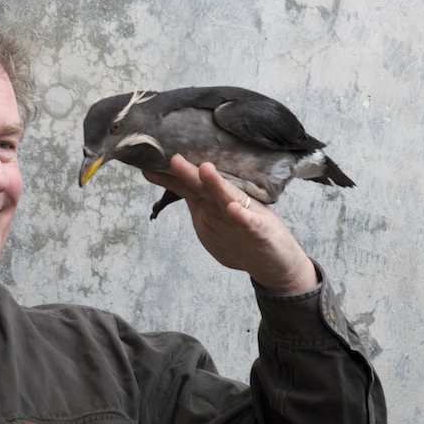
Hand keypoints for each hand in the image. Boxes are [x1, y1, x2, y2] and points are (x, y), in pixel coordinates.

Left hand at [142, 155, 317, 293]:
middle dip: (189, 174)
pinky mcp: (260, 231)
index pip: (189, 187)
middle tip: (174, 159)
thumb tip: (170, 184)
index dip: (170, 178)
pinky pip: (249, 223)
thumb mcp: (213, 218)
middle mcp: (228, 203)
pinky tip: (233, 209)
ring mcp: (245, 215)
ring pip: (228, 198)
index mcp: (214, 202)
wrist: (276, 264)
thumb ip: (196, 201)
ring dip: (216, 184)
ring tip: (204, 170)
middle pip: (205, 188)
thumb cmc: (243, 237)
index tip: (147, 166)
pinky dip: (241, 216)